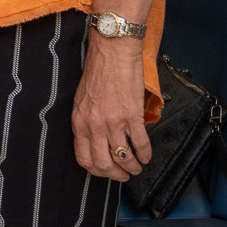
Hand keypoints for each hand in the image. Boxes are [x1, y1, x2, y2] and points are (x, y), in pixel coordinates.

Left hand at [72, 30, 150, 181]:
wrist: (112, 50)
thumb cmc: (98, 70)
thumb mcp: (82, 99)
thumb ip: (86, 121)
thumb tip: (96, 141)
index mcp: (79, 121)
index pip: (84, 159)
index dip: (97, 171)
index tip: (106, 172)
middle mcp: (94, 125)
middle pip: (104, 164)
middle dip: (116, 175)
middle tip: (124, 176)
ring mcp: (113, 122)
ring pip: (124, 158)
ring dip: (132, 167)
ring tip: (137, 167)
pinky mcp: (132, 115)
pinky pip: (141, 144)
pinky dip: (146, 155)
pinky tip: (147, 156)